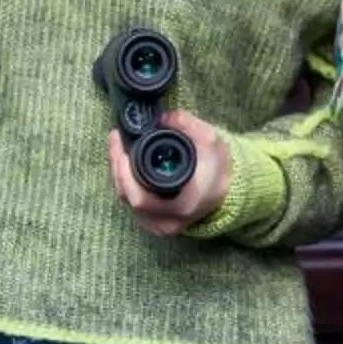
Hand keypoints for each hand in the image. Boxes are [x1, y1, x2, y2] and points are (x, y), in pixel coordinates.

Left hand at [110, 111, 230, 234]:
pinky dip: (124, 184)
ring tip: (118, 148)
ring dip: (118, 174)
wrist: (226, 190)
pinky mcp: (154, 224)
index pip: (139, 197)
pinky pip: (131, 204)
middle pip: (127, 198)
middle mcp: (168, 221)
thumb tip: (164, 117)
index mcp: (182, 205)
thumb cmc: (218, 168)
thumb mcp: (210, 141)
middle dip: (117, 167)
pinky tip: (124, 165)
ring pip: (126, 202)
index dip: (124, 173)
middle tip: (116, 141)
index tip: (122, 147)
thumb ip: (188, 125)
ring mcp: (160, 226)